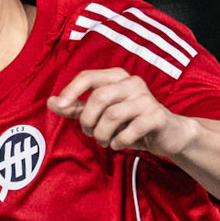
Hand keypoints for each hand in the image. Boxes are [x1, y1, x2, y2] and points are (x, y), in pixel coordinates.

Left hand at [47, 68, 194, 157]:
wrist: (168, 134)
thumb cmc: (131, 122)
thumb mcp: (102, 115)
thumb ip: (77, 108)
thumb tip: (51, 102)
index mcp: (117, 77)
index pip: (88, 76)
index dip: (71, 91)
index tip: (59, 106)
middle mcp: (132, 82)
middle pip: (99, 97)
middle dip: (88, 119)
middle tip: (90, 133)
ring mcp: (146, 98)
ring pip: (113, 114)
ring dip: (103, 133)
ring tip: (105, 141)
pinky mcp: (157, 116)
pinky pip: (131, 129)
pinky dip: (120, 141)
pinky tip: (119, 144)